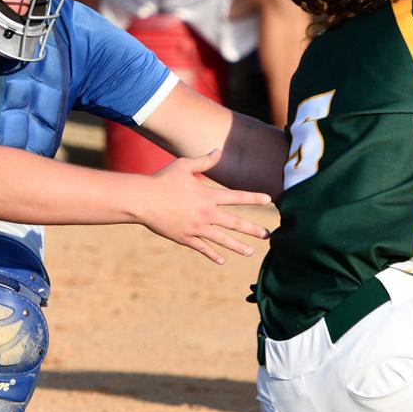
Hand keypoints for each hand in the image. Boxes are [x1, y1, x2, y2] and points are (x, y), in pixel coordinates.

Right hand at [141, 148, 271, 262]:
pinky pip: (202, 248)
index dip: (254, 198)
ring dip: (237, 246)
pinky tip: (222, 260)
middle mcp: (206, 214)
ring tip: (250, 252)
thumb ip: (204, 161)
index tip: (269, 200)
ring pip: (222, 240)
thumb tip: (218, 151)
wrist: (143, 200)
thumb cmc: (162, 181)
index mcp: (208, 196)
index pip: (237, 197)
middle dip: (253, 230)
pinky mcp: (185, 238)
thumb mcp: (183, 166)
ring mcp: (196, 228)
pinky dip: (212, 255)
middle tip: (268, 235)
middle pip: (235, 223)